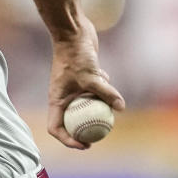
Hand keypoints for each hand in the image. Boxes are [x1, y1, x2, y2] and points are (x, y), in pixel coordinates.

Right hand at [46, 22, 124, 149]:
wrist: (72, 33)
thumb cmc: (75, 55)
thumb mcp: (91, 76)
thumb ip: (106, 92)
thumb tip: (121, 108)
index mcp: (56, 100)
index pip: (56, 128)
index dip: (68, 141)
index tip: (86, 145)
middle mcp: (62, 96)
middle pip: (71, 121)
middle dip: (85, 131)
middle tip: (101, 137)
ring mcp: (72, 88)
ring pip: (84, 106)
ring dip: (95, 108)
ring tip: (109, 107)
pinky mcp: (82, 79)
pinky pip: (92, 91)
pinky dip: (101, 89)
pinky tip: (105, 75)